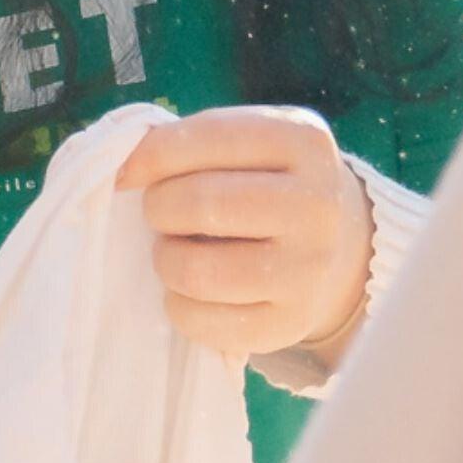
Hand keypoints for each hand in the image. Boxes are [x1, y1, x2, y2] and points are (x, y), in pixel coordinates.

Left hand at [120, 105, 373, 366]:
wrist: (337, 245)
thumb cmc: (267, 183)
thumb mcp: (249, 142)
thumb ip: (190, 142)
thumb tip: (124, 170)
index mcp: (304, 142)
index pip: (208, 139)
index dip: (151, 156)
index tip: (126, 174)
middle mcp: (317, 205)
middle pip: (201, 204)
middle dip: (160, 209)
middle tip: (163, 215)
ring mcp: (309, 269)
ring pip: (196, 271)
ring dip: (167, 260)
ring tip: (177, 251)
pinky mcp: (290, 323)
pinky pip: (202, 321)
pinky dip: (178, 305)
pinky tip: (191, 291)